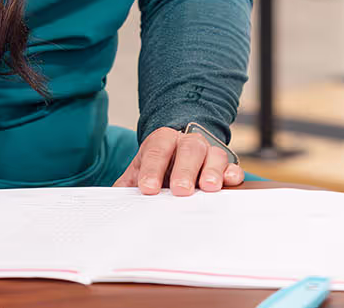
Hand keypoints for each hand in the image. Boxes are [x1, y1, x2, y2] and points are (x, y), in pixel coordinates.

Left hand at [115, 125, 245, 195]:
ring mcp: (209, 153)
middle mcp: (188, 142)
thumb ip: (125, 186)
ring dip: (212, 170)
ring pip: (214, 154)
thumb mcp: (137, 174)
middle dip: (185, 169)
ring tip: (208, 187)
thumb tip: (111, 203)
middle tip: (181, 190)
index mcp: (163, 141)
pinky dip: (232, 173)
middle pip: (190, 148)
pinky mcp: (226, 165)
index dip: (152, 168)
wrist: (177, 156)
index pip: (157, 149)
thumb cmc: (156, 169)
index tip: (147, 188)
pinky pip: (232, 165)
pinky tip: (229, 182)